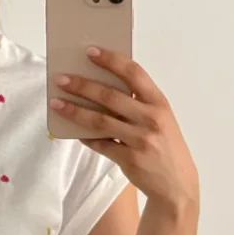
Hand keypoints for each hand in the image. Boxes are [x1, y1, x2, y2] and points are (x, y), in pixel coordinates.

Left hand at [50, 46, 198, 209]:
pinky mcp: (129, 159)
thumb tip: (100, 88)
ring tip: (56, 103)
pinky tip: (71, 130)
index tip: (90, 51)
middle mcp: (151, 118)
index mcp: (159, 102)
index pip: (133, 73)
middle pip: (110, 96)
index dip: (111, 60)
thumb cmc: (164, 145)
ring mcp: (140, 139)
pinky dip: (84, 137)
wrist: (176, 183)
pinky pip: (100, 144)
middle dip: (82, 85)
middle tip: (61, 78)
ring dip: (75, 111)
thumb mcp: (160, 118)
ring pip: (100, 121)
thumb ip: (138, 103)